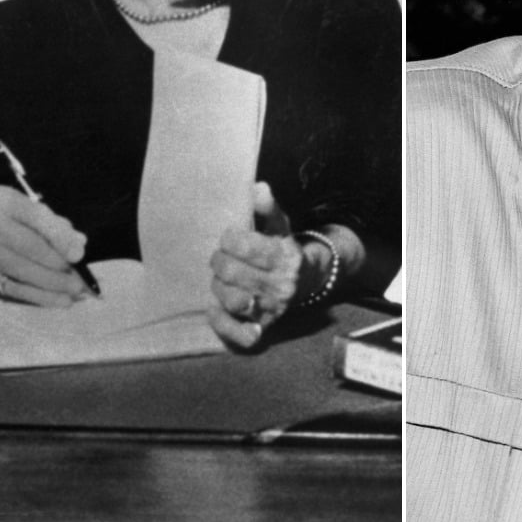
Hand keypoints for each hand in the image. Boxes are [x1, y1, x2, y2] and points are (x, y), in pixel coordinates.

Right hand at [0, 185, 89, 306]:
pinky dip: (40, 295)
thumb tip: (79, 243)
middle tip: (81, 279)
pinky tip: (59, 300)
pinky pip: (14, 287)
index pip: (37, 217)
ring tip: (75, 292)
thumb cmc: (7, 226)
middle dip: (59, 265)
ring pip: (23, 270)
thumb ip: (56, 226)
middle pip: (31, 247)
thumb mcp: (28, 215)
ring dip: (53, 284)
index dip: (60, 237)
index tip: (78, 255)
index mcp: (4, 200)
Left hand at [209, 182, 312, 348]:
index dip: (230, 239)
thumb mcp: (279, 224)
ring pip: (233, 300)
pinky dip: (220, 321)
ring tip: (219, 278)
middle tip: (219, 257)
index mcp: (287, 256)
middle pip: (235, 273)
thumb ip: (267, 207)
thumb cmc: (283, 248)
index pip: (248, 246)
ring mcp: (273, 309)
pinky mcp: (264, 328)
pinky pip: (238, 333)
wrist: (307, 280)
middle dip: (219, 261)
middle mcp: (283, 285)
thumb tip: (258, 188)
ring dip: (218, 287)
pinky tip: (214, 306)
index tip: (228, 236)